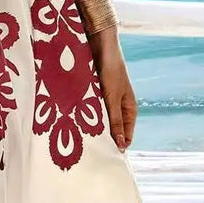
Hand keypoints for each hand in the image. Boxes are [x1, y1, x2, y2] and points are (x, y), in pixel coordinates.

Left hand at [88, 27, 137, 150]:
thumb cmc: (111, 70)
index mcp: (129, 109)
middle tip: (89, 151)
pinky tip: (74, 123)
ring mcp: (107, 101)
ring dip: (91, 128)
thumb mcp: (112, 98)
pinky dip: (84, 116)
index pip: (126, 136)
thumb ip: (115, 121)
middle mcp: (119, 107)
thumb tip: (121, 145)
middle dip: (102, 139)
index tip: (104, 157)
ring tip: (80, 140)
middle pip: (112, 130)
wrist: (100, 45)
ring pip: (100, 121)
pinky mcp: (95, 95)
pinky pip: (90, 110)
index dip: (117, 146)